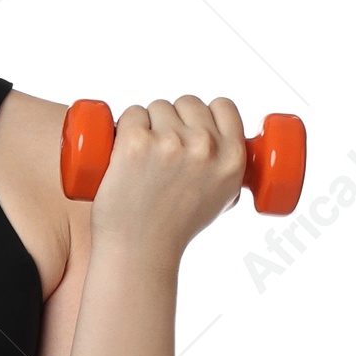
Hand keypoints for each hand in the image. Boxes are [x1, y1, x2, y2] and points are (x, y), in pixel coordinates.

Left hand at [88, 93, 247, 263]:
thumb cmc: (174, 229)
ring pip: (156, 107)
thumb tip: (225, 147)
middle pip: (187, 103)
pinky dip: (122, 128)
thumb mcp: (220, 199)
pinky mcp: (135, 142)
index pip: (224, 106)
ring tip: (142, 160)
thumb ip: (227, 170)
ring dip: (146, 124)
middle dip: (172, 119)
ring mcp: (169, 142)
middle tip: (160, 154)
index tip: (192, 126)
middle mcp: (204, 147)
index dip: (206, 113)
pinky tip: (123, 153)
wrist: (139, 252)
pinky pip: (131, 114)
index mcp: (232, 158)